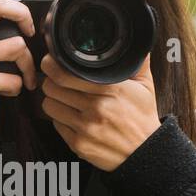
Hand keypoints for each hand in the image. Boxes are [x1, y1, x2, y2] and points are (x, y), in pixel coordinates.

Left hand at [40, 54, 160, 170]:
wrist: (146, 153)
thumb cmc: (143, 118)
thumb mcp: (145, 86)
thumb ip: (138, 62)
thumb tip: (136, 42)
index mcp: (110, 89)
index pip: (64, 74)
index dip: (52, 65)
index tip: (52, 62)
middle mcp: (96, 108)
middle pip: (52, 87)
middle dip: (52, 81)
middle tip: (58, 81)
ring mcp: (85, 128)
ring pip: (49, 105)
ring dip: (54, 100)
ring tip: (64, 99)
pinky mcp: (78, 144)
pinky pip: (56, 125)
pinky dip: (60, 119)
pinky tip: (72, 117)